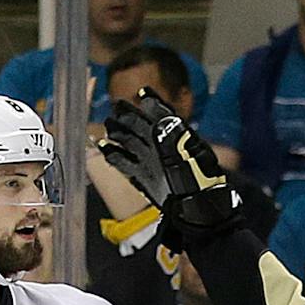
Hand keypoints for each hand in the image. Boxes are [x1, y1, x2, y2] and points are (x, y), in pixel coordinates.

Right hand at [98, 90, 236, 231]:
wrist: (198, 211)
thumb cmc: (200, 182)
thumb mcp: (191, 155)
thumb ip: (173, 138)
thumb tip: (159, 122)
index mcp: (174, 135)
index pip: (160, 113)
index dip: (151, 102)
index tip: (141, 93)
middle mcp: (160, 146)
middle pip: (140, 125)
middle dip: (128, 115)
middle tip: (116, 107)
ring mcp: (150, 161)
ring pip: (129, 141)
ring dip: (118, 133)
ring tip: (108, 126)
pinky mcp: (141, 176)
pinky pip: (123, 162)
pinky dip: (113, 156)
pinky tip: (104, 148)